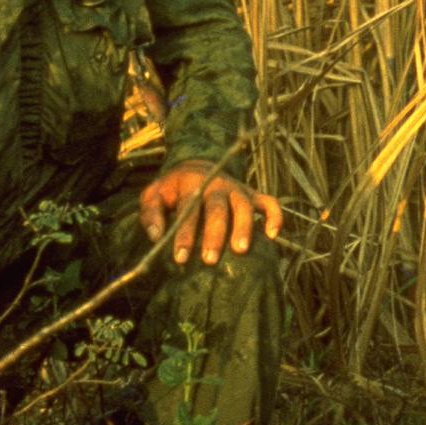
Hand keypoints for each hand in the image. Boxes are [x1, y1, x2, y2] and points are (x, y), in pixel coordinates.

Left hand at [139, 159, 282, 264]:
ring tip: (240, 250)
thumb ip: (151, 213)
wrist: (198, 165)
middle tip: (210, 259)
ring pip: (244, 206)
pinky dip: (274, 217)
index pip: (189, 209)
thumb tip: (157, 237)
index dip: (184, 234)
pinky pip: (269, 203)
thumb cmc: (173, 189)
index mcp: (192, 183)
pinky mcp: (253, 195)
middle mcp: (217, 185)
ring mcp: (238, 189)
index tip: (180, 258)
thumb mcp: (154, 194)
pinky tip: (272, 236)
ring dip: (244, 227)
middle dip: (214, 234)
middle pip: (218, 208)